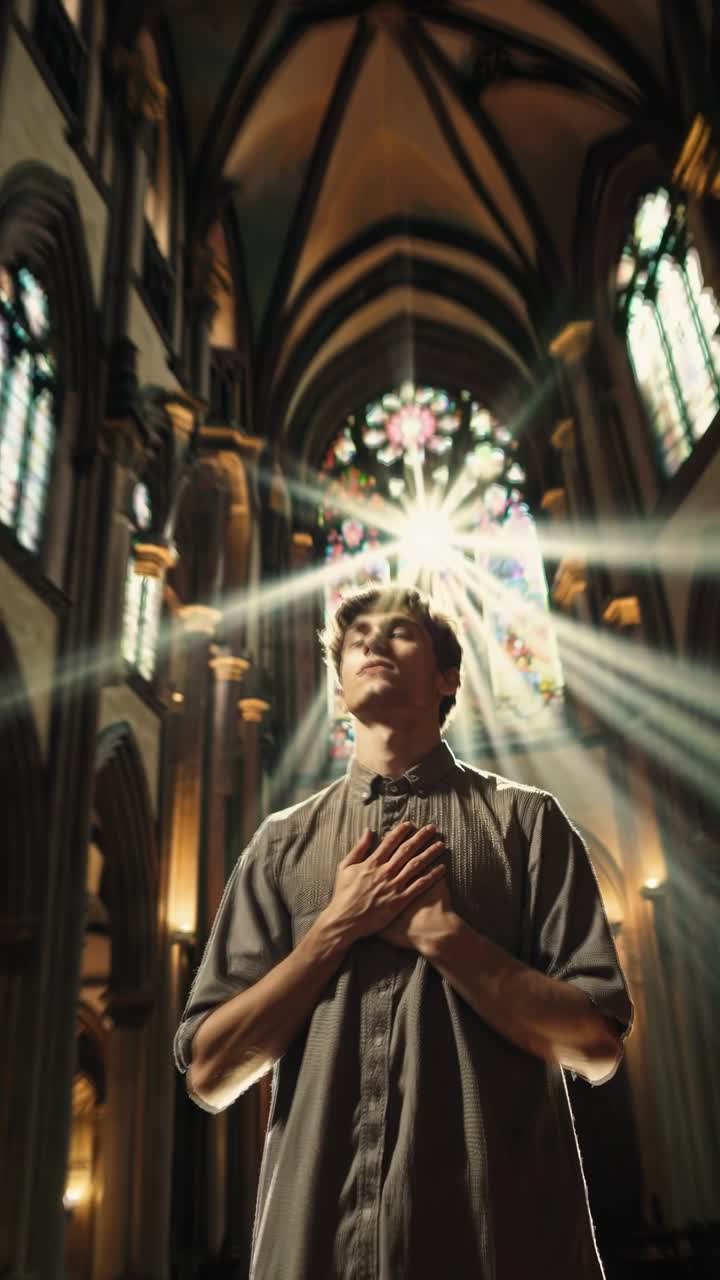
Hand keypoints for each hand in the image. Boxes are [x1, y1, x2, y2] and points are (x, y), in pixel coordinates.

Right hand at [322, 823, 445, 946]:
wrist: (345, 921)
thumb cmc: (343, 895)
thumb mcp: (345, 867)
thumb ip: (358, 848)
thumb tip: (369, 831)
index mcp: (371, 863)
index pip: (390, 842)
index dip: (401, 831)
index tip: (410, 824)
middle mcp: (385, 872)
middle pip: (407, 850)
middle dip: (420, 837)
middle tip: (432, 828)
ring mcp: (394, 886)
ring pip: (416, 865)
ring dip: (430, 853)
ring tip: (441, 844)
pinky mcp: (400, 901)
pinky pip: (419, 885)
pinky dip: (431, 876)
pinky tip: (441, 868)